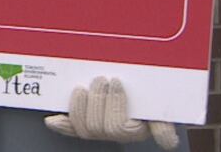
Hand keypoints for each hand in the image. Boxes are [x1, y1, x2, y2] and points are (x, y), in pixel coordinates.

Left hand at [44, 77, 178, 149]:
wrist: (140, 83)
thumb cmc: (151, 90)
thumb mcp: (162, 100)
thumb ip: (164, 116)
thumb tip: (167, 141)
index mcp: (142, 127)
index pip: (123, 125)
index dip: (115, 104)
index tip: (115, 81)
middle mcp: (121, 133)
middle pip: (102, 127)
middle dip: (98, 100)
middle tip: (100, 79)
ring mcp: (102, 130)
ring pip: (86, 129)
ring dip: (81, 107)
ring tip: (83, 88)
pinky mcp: (85, 125)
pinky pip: (72, 130)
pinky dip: (62, 125)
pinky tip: (53, 120)